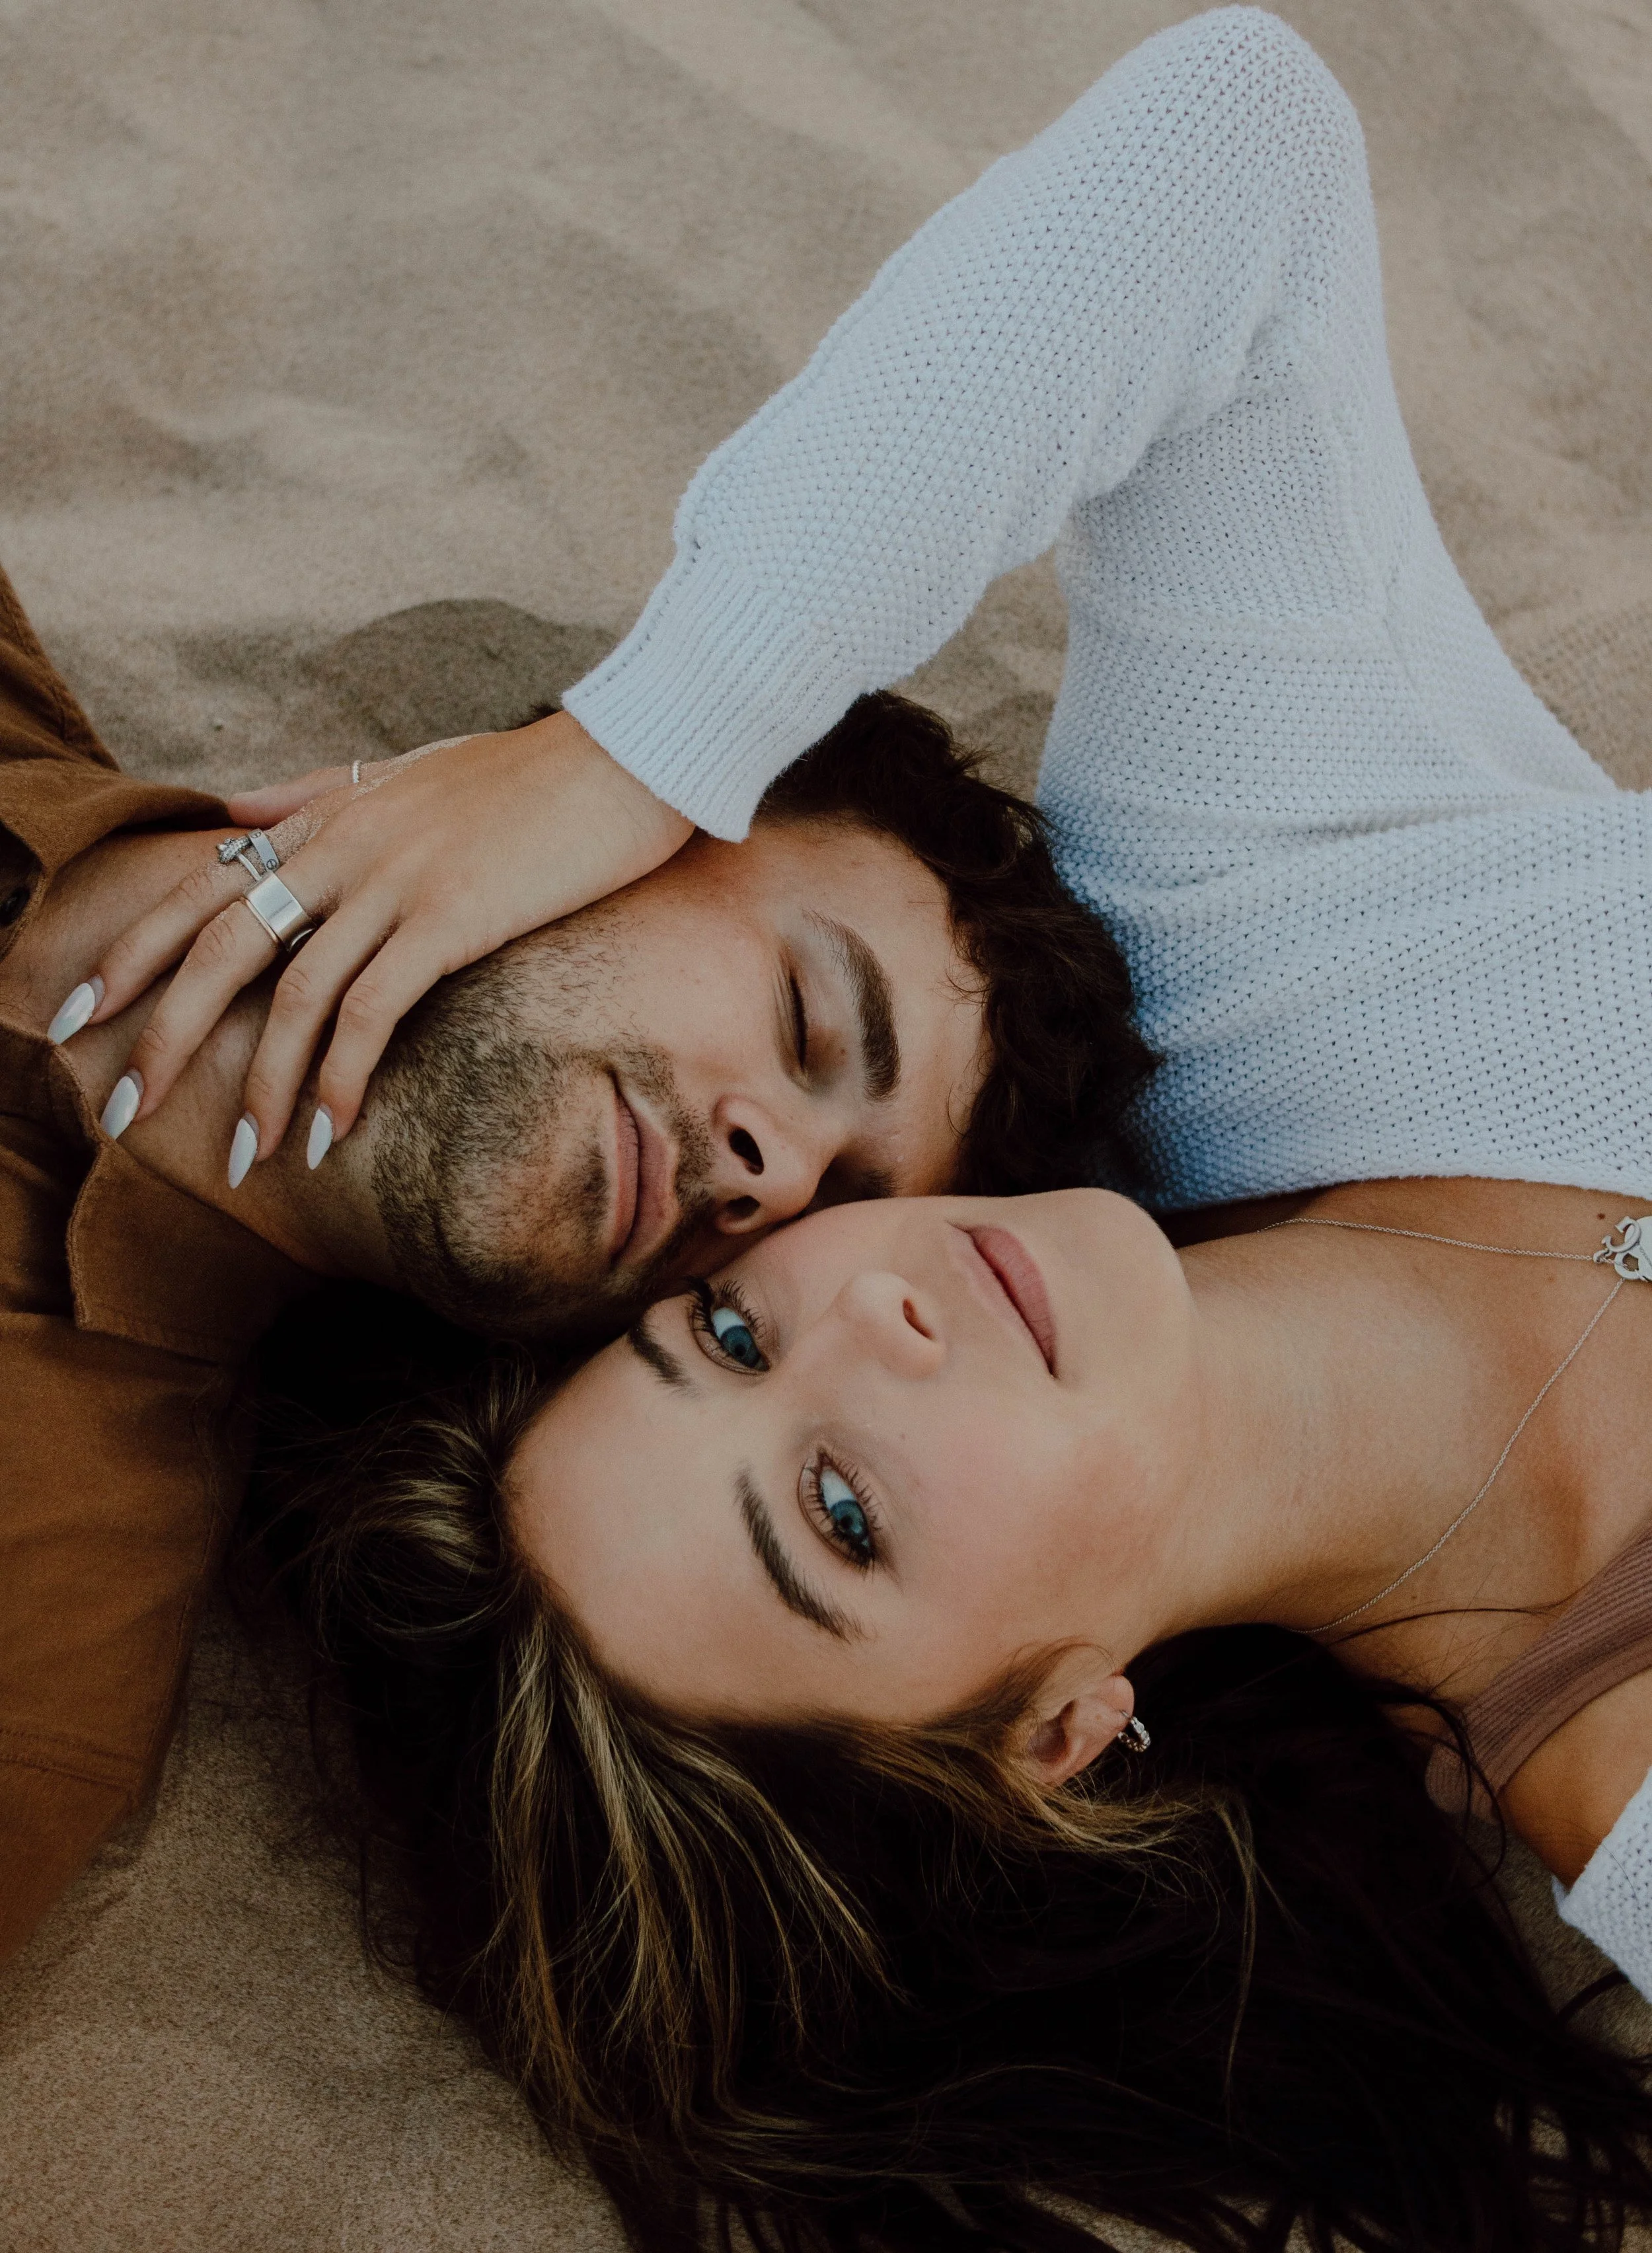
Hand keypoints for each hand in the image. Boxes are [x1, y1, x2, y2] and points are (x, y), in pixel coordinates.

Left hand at [63, 710, 692, 1163]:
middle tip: (123, 1111)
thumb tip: (234, 813)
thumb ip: (314, 793)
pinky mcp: (449, 915)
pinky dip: (344, 1076)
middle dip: (162, 1035)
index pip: (200, 889)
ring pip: (292, 996)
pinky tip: (334, 1129)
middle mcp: (341, 845)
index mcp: (326, 816)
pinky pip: (372, 1009)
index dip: (131, 953)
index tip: (79, 1013)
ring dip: (265, 1088)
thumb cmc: (528, 773)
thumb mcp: (406, 771)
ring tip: (251, 1157)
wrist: (625, 753)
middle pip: (219, 950)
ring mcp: (393, 879)